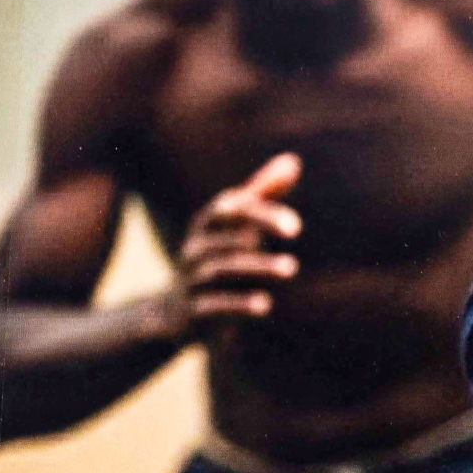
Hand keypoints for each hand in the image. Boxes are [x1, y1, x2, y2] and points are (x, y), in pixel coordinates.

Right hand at [179, 154, 301, 340]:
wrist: (176, 312)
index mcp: (208, 225)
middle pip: (229, 237)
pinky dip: (238, 304)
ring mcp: (192, 279)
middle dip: (261, 233)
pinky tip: (266, 305)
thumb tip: (293, 161)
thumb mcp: (236, 226)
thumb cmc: (218, 258)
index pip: (232, 210)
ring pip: (222, 269)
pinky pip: (214, 306)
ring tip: (290, 268)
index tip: (296, 225)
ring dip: (257, 266)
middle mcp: (196, 248)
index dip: (261, 211)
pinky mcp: (194, 311)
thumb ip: (262, 195)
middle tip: (296, 233)